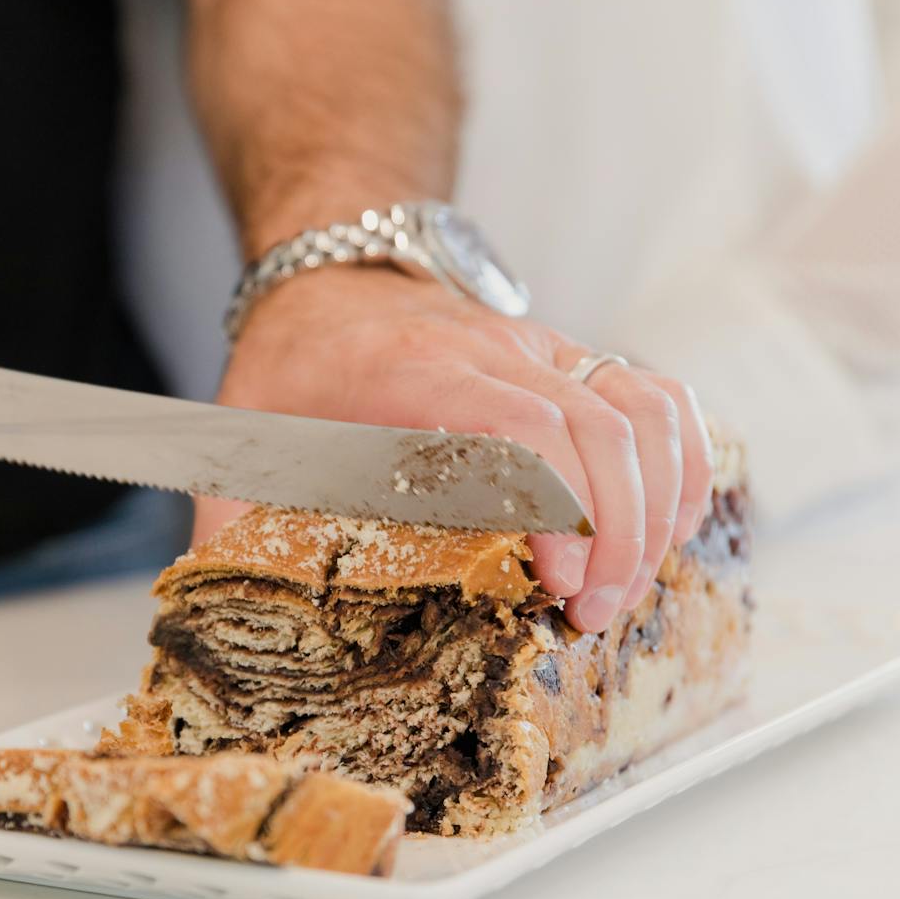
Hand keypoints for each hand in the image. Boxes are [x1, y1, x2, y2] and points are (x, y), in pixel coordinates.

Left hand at [199, 266, 713, 632]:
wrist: (330, 273)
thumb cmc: (290, 367)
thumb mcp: (240, 440)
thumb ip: (230, 528)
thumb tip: (217, 625)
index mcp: (409, 371)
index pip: (516, 424)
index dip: (554, 505)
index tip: (556, 584)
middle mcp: (491, 350)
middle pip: (596, 426)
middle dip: (615, 534)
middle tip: (591, 616)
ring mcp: (543, 349)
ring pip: (642, 405)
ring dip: (656, 504)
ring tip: (627, 587)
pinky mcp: (571, 361)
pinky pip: (657, 396)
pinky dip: (681, 463)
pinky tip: (669, 530)